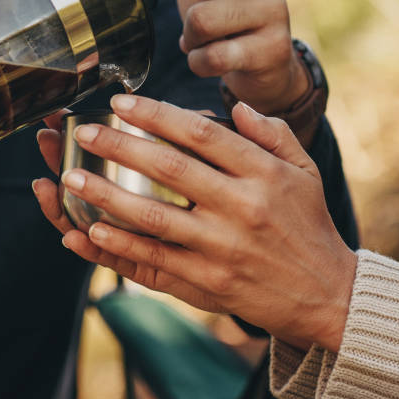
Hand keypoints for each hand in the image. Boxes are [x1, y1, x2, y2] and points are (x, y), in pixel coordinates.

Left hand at [35, 92, 356, 351]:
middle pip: (170, 169)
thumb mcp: (304, 170)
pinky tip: (87, 232)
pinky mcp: (208, 285)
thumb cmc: (309, 225)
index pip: (202, 134)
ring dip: (106, 196)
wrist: (328, 296)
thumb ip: (271, 132)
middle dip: (120, 147)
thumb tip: (234, 106)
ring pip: (154, 218)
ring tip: (70, 178)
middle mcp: (241, 209)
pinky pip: (154, 263)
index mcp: (263, 174)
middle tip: (84, 131)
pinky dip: (118, 248)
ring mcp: (221, 250)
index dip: (157, 115)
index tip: (121, 102)